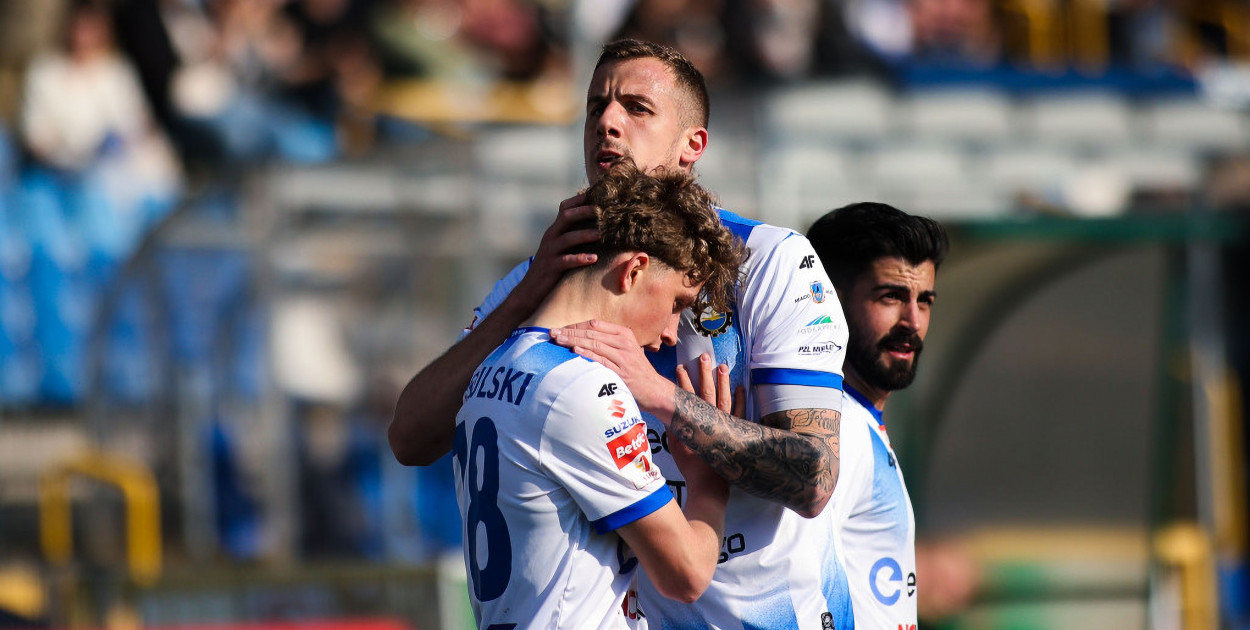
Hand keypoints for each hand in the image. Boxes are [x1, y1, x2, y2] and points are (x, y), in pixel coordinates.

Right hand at [512, 194, 599, 307]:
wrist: (530, 291)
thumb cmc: (551, 268)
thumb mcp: (560, 249)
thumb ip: (573, 236)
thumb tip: (597, 227)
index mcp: (554, 231)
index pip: (565, 208)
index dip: (580, 200)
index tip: (598, 194)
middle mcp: (551, 238)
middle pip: (566, 217)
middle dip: (584, 211)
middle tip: (603, 210)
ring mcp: (550, 252)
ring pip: (567, 238)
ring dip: (585, 235)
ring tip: (601, 235)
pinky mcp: (551, 268)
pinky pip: (566, 261)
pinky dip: (580, 258)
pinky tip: (593, 258)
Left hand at [549, 320, 675, 415]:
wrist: (655, 390)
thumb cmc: (636, 371)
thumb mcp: (626, 351)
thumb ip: (609, 343)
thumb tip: (582, 339)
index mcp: (624, 334)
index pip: (595, 324)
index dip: (576, 325)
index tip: (561, 329)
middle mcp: (624, 342)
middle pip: (591, 332)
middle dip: (570, 332)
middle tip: (552, 333)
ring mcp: (623, 357)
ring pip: (594, 344)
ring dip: (573, 341)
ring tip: (558, 341)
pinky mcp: (622, 372)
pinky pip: (601, 360)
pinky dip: (587, 355)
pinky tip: (574, 352)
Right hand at [672, 353, 732, 497]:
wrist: (708, 482)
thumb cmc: (690, 465)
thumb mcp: (675, 445)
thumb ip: (672, 427)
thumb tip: (664, 413)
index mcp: (693, 422)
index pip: (688, 396)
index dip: (684, 381)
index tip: (680, 367)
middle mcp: (709, 419)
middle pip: (707, 391)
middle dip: (704, 372)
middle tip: (703, 356)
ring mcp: (724, 424)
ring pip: (724, 397)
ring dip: (723, 380)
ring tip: (722, 365)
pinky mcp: (735, 431)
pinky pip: (740, 411)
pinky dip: (740, 398)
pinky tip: (741, 386)